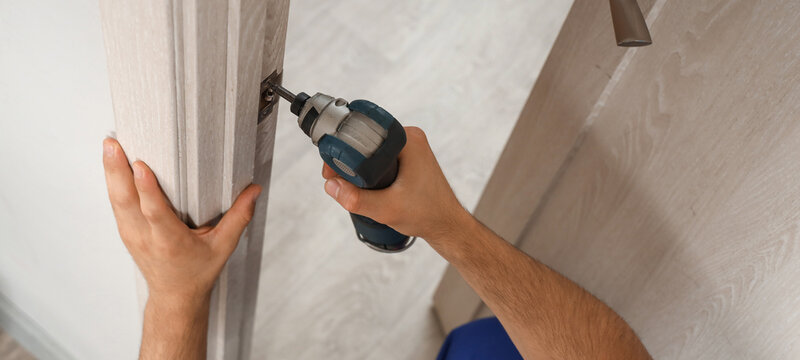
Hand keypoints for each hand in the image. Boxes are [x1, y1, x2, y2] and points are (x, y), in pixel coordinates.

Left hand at [102, 138, 260, 305]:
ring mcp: (132, 234)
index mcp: (170, 242)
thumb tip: (254, 189)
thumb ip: (239, 217)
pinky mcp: (126, 230)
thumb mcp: (224, 247)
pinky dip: (112, 182)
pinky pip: (116, 203)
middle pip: (126, 201)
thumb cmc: (199, 271)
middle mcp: (146, 237)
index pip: (155, 213)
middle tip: (112, 144)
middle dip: (118, 171)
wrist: (175, 296)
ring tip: (109, 145)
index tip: (141, 167)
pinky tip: (111, 162)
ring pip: (116, 200)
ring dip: (110, 172)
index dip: (147, 189)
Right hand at [321, 126, 468, 241]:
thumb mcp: (387, 210)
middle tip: (343, 184)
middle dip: (349, 163)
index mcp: (408, 140)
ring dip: (359, 169)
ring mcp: (410, 148)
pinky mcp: (409, 158)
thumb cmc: (427, 214)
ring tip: (357, 189)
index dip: (343, 152)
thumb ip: (357, 199)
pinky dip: (370, 171)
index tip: (333, 171)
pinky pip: (381, 157)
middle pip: (365, 142)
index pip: (363, 134)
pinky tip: (368, 187)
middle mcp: (410, 138)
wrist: (446, 225)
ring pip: (371, 152)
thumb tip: (332, 186)